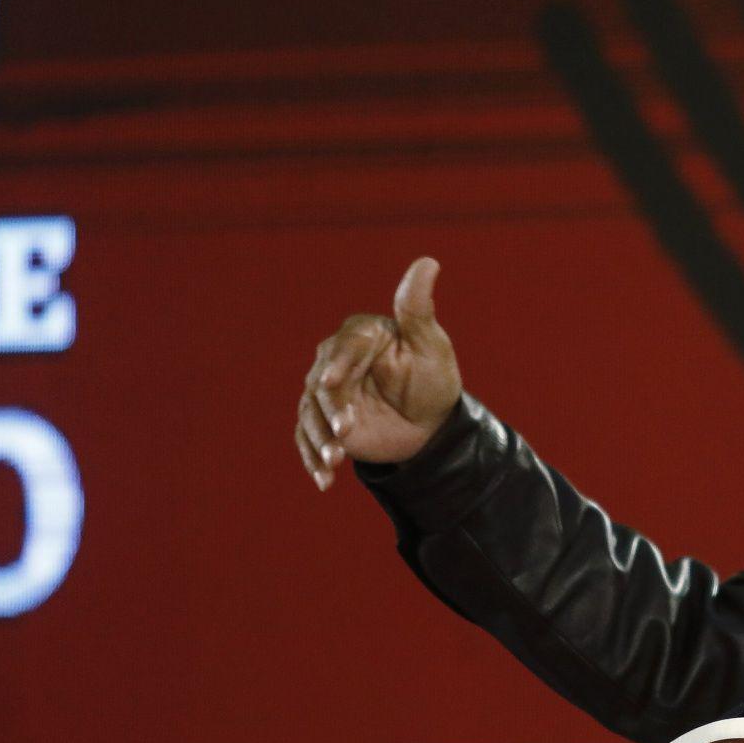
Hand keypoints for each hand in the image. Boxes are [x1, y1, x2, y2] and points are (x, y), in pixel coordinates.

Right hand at [296, 257, 462, 489]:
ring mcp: (325, 395)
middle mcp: (335, 361)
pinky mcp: (323, 422)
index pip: (343, 348)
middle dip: (328, 409)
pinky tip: (324, 481)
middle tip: (344, 433)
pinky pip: (310, 439)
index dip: (337, 367)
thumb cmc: (433, 378)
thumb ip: (417, 308)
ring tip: (335, 462)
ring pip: (311, 414)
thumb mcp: (431, 345)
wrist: (431, 424)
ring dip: (319, 439)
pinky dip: (314, 459)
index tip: (332, 387)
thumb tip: (428, 262)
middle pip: (320, 383)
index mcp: (360, 336)